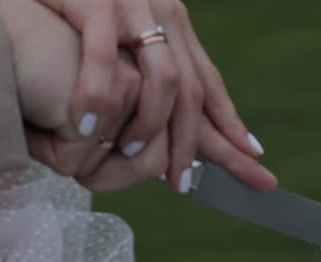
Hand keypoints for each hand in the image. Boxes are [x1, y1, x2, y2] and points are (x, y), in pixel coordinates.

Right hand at [33, 0, 276, 191]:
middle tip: (181, 183)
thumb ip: (147, 79)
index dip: (230, 122)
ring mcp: (131, 6)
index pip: (208, 82)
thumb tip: (166, 135)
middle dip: (189, 141)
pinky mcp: (93, 0)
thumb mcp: (120, 43)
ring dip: (150, 124)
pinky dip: (100, 95)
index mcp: (173, 24)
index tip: (252, 156)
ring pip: (163, 78)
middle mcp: (162, 13)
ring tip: (134, 156)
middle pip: (191, 90)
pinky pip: (103, 58)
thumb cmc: (68, 13)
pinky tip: (89, 128)